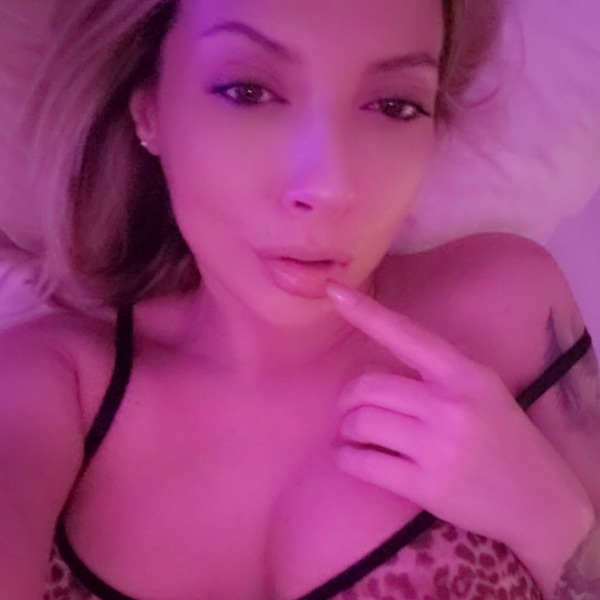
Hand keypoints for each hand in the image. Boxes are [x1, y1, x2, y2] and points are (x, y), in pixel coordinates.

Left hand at [327, 282, 592, 555]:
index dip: (366, 312)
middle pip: (368, 385)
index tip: (333, 290)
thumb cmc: (506, 439)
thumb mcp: (483, 391)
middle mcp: (451, 406)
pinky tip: (353, 456)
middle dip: (348, 398)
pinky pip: (361, 462)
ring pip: (360, 422)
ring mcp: (438, 447)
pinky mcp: (426, 486)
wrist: (541, 503)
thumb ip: (436, 374)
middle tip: (352, 409)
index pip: (407, 335)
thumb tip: (373, 363)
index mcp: (466, 375)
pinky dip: (346, 457)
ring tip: (357, 435)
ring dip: (347, 428)